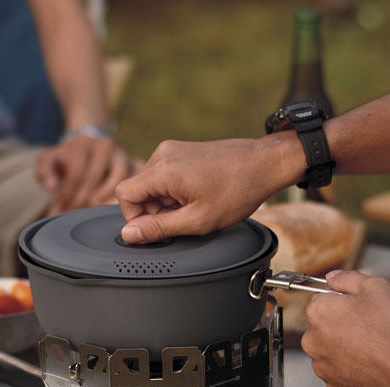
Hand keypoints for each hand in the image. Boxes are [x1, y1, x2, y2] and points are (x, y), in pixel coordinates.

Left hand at [35, 135, 142, 213]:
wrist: (89, 140)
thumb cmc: (68, 156)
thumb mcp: (50, 159)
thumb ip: (44, 171)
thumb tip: (52, 186)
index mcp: (82, 144)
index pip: (75, 173)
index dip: (68, 194)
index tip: (62, 210)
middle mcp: (104, 146)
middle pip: (93, 177)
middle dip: (82, 199)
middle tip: (75, 214)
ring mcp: (122, 153)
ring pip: (117, 178)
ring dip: (105, 197)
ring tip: (95, 209)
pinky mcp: (134, 161)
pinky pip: (136, 178)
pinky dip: (131, 191)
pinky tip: (121, 205)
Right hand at [115, 138, 291, 242]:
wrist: (265, 163)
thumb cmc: (237, 190)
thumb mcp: (197, 220)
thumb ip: (158, 228)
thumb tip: (129, 234)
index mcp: (163, 170)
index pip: (124, 194)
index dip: (135, 217)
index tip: (157, 227)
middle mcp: (163, 154)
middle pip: (138, 190)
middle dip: (154, 210)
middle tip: (184, 218)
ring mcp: (172, 149)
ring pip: (151, 185)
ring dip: (166, 202)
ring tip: (194, 206)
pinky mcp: (181, 150)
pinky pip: (163, 175)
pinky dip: (174, 191)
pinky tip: (197, 195)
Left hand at [301, 270, 389, 386]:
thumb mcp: (376, 287)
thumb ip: (349, 278)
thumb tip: (333, 276)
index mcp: (318, 312)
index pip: (323, 297)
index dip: (345, 299)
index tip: (360, 304)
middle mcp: (312, 338)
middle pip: (327, 323)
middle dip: (346, 321)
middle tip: (372, 323)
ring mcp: (321, 363)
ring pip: (333, 347)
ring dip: (348, 343)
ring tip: (374, 343)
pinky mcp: (332, 382)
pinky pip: (340, 368)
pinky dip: (352, 364)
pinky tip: (370, 360)